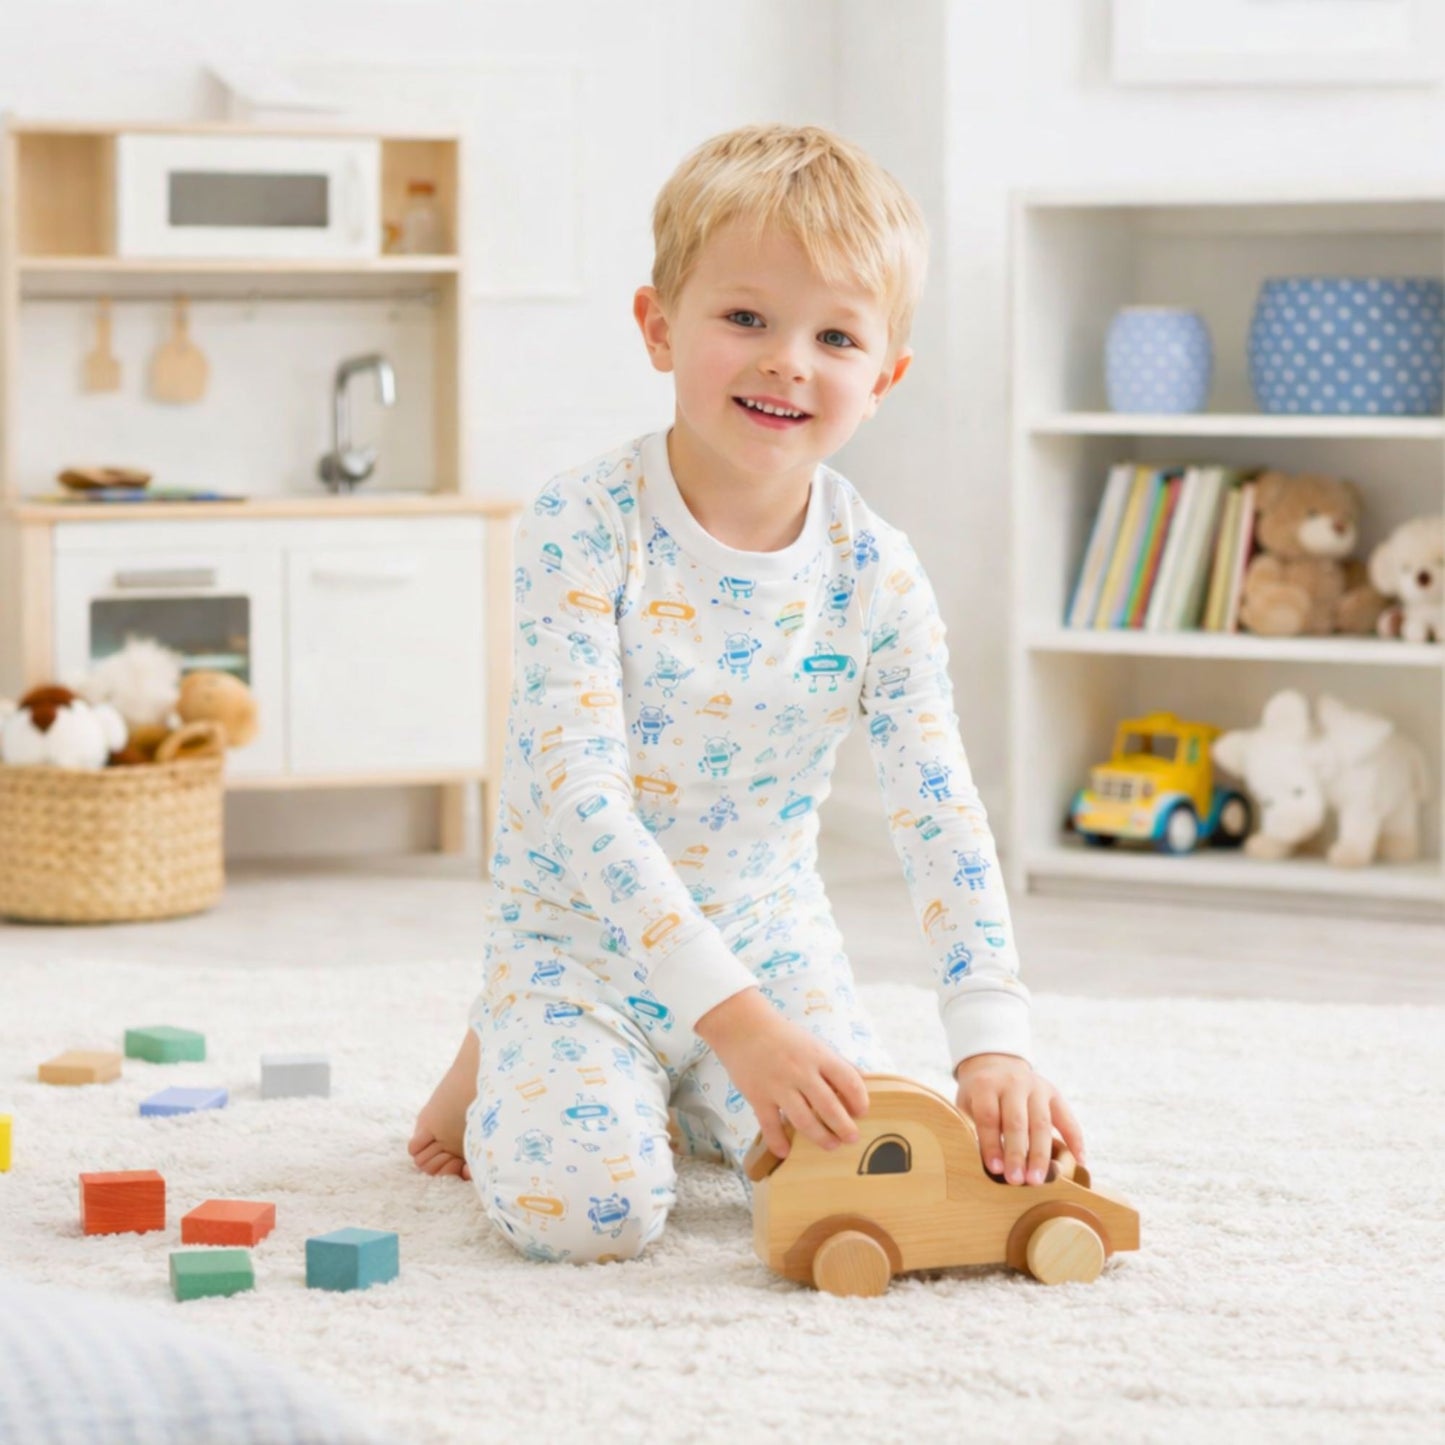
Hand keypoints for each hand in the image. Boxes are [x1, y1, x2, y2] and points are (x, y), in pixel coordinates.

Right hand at [695, 988, 868, 1158]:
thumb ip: (836, 1062)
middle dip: (844, 1127)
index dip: (859, 1100)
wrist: (742, 1027)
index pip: (848, 1080)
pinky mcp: (758, 1097)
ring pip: (803, 1120)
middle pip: (829, 1106)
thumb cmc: (782, 1036)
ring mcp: (778, 1085)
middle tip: (852, 1138)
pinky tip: (786, 1152)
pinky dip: (778, 1141)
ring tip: (831, 1145)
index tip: (862, 1113)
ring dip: (820, 1137)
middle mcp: (800, 1071)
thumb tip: (862, 1080)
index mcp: (818, 1056)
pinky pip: (770, 1125)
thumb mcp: (813, 1043)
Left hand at [954, 1053, 1084, 1186]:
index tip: (995, 1169)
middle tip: (1016, 1180)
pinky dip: (1075, 1141)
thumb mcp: (966, 1105)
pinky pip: (1067, 1118)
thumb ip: (973, 1129)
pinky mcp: (1054, 1093)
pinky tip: (1078, 1162)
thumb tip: (988, 1166)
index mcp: (986, 1085)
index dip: (991, 1144)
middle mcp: (1013, 1083)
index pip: (989, 1117)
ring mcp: (1036, 1086)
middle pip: (1016, 1121)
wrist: (995, 1065)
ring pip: (1041, 1123)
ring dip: (1040, 1154)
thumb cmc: (978, 1096)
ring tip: (1038, 1180)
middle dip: (1017, 1154)